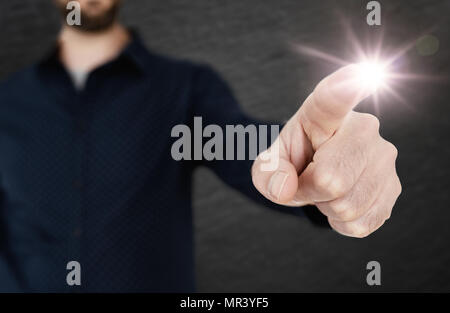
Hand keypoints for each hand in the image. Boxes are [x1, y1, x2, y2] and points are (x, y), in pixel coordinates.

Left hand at [252, 64, 400, 237]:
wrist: (319, 178)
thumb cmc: (294, 163)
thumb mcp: (270, 165)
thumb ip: (267, 173)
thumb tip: (285, 188)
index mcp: (323, 114)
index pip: (333, 99)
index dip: (346, 88)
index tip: (362, 75)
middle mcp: (362, 128)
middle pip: (331, 179)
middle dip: (310, 191)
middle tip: (308, 180)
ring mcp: (384, 156)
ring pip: (347, 205)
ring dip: (327, 208)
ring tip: (327, 189)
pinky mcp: (394, 186)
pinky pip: (361, 222)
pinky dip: (342, 223)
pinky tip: (341, 202)